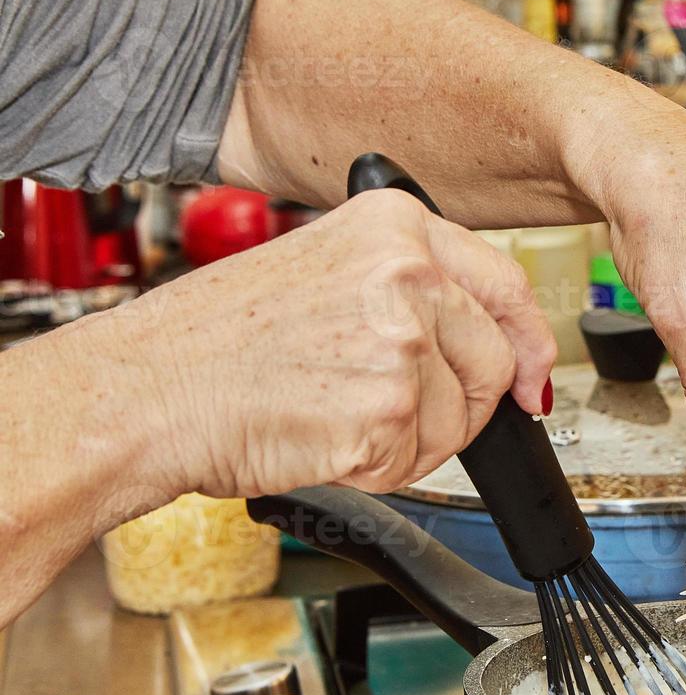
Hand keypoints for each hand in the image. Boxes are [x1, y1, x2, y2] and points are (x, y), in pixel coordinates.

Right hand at [128, 188, 556, 498]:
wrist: (146, 391)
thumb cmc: (217, 340)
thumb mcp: (326, 273)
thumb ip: (414, 290)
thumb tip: (493, 336)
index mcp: (396, 226)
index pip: (506, 283)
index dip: (528, 340)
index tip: (531, 375)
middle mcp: (407, 273)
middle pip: (494, 361)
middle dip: (460, 404)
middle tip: (392, 411)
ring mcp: (400, 341)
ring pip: (458, 419)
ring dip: (409, 440)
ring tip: (335, 415)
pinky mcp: (386, 411)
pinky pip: (416, 461)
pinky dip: (377, 468)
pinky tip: (322, 438)